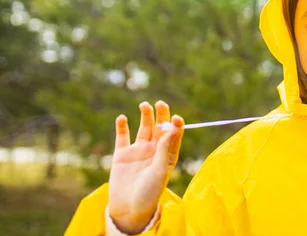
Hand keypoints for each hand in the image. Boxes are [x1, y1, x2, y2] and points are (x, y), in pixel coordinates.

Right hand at [108, 101, 183, 233]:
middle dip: (161, 115)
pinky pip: (122, 137)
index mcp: (168, 155)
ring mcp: (138, 151)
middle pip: (159, 128)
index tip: (177, 118)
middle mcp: (155, 151)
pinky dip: (122, 126)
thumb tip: (173, 128)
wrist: (128, 209)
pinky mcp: (122, 155)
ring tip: (145, 105)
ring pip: (143, 128)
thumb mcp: (160, 170)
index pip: (174, 135)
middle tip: (161, 103)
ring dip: (145, 116)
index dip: (176, 125)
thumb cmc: (149, 193)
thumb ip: (165, 149)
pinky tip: (123, 118)